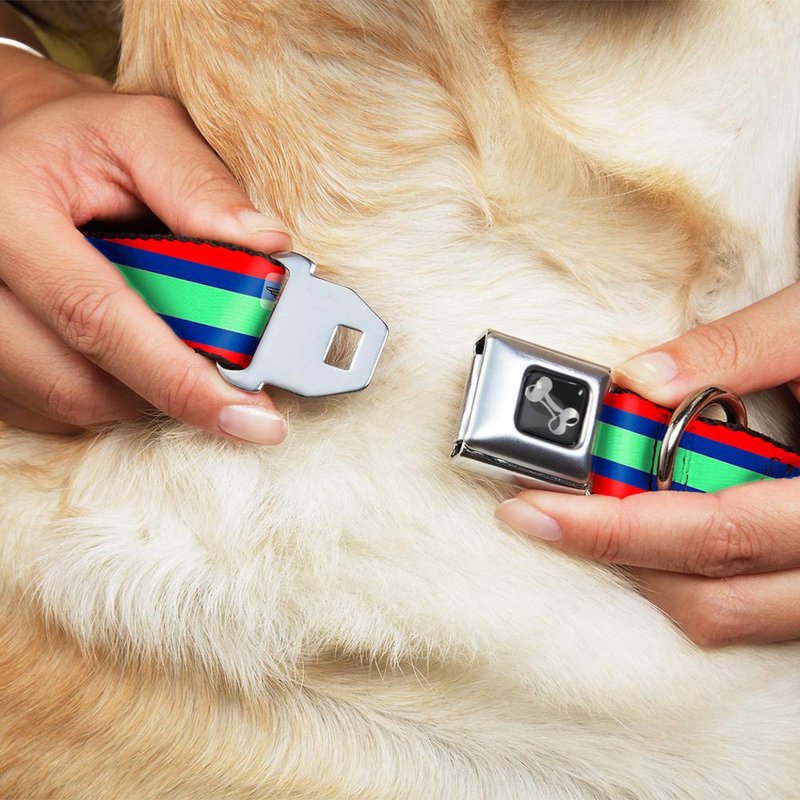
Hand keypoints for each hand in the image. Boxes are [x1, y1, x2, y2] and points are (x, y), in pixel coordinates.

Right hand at [0, 47, 290, 442]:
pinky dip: (109, 392)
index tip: (252, 417)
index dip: (180, 378)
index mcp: (8, 212)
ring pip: (69, 403)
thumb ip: (200, 184)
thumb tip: (267, 244)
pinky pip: (52, 409)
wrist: (13, 151)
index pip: (98, 317)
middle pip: (79, 382)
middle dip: (170, 390)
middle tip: (231, 383)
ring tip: (173, 342)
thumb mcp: (141, 132)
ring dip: (141, 390)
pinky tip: (130, 349)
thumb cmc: (80, 140)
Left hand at [496, 281, 799, 646]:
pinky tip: (662, 522)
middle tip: (548, 508)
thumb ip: (738, 348)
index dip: (613, 528)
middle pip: (712, 597)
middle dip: (616, 554)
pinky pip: (751, 607)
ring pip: (730, 616)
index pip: (714, 532)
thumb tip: (639, 379)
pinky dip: (692, 573)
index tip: (532, 510)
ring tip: (601, 510)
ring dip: (652, 569)